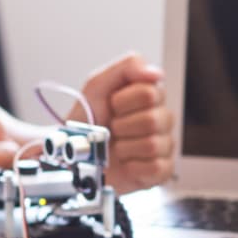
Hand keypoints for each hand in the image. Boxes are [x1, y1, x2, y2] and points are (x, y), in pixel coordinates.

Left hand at [78, 53, 171, 192]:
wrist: (74, 153)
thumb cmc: (87, 120)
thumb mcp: (98, 85)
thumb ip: (128, 67)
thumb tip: (156, 73)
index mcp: (150, 97)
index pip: (150, 93)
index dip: (123, 101)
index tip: (112, 105)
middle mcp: (161, 119)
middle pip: (153, 120)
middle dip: (122, 126)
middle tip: (113, 128)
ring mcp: (164, 145)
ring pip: (153, 145)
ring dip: (125, 148)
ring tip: (117, 147)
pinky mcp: (161, 170)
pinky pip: (155, 167)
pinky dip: (133, 166)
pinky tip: (126, 162)